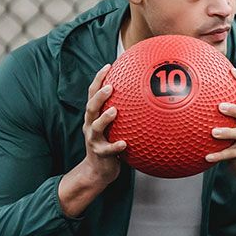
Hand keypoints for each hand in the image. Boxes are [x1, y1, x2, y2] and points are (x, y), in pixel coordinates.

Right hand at [59, 65, 125, 215]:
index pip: (93, 94)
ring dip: (105, 118)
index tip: (109, 65)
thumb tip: (145, 96)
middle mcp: (90, 126)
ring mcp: (94, 140)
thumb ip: (123, 112)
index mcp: (94, 117)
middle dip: (99, 96)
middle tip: (110, 86)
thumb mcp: (114, 126)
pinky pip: (108, 150)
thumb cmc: (110, 144)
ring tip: (114, 111)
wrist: (97, 170)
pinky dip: (116, 146)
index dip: (98, 79)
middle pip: (90, 107)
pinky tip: (125, 143)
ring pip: (96, 127)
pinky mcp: (100, 154)